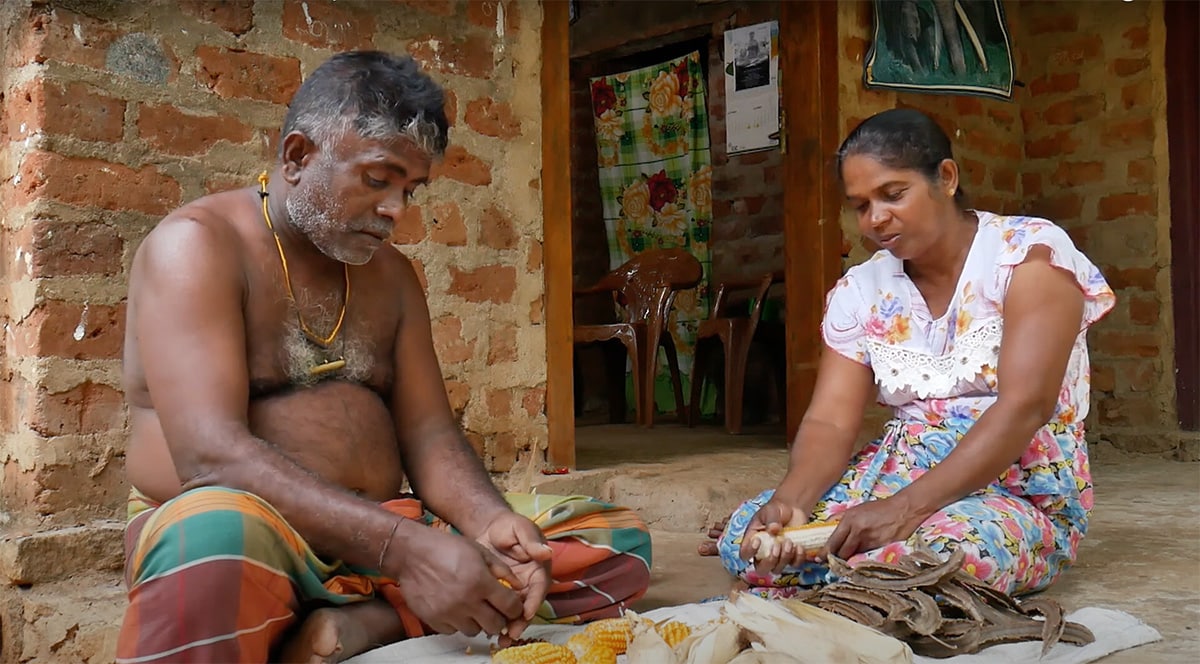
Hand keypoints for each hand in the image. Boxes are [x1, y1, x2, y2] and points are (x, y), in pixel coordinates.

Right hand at [389, 526, 523, 636]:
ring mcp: (449, 613)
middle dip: (499, 619)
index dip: (515, 608)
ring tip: (473, 607)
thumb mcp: (479, 550)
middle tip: (495, 610)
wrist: (411, 553)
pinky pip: (453, 631)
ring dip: (478, 622)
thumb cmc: (446, 547)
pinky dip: (457, 623)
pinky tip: (455, 608)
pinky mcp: (434, 620)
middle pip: (495, 625)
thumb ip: (501, 569)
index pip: (510, 607)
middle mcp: (466, 601)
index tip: (513, 606)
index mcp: (481, 582)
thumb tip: (518, 585)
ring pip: (474, 631)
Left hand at [476, 511, 552, 639]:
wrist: (489, 528)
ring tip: (501, 639)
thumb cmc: (509, 526)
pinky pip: (501, 609)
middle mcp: (530, 582)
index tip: (527, 614)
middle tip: (512, 633)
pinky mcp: (500, 593)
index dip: (534, 602)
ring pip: (515, 611)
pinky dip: (497, 620)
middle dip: (522, 621)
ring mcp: (516, 589)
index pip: (540, 588)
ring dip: (511, 626)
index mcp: (539, 568)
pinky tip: (489, 631)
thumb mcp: (522, 529)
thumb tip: (547, 552)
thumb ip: (532, 541)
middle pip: (529, 605)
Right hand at [738, 498, 811, 574]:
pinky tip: (799, 546)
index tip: (757, 540)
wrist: (792, 509)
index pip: (745, 554)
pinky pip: (794, 565)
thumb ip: (771, 519)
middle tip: (777, 546)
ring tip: (789, 542)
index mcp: (752, 541)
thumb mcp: (770, 510)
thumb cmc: (776, 510)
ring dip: (784, 558)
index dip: (749, 552)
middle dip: (769, 561)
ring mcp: (778, 557)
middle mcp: (763, 553)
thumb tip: (773, 529)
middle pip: (761, 569)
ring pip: (777, 569)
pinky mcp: (792, 557)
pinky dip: (798, 558)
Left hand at [822, 497, 926, 560]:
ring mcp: (869, 540)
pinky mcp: (880, 548)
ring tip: (848, 559)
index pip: (832, 541)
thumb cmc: (879, 508)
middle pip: (841, 552)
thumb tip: (825, 527)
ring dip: (849, 559)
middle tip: (831, 562)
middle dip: (836, 558)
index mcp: (849, 519)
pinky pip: (866, 557)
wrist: (903, 509)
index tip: (817, 559)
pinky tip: (863, 556)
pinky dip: (862, 558)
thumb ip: (841, 519)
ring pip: (853, 556)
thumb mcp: (857, 510)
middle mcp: (857, 530)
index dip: (824, 553)